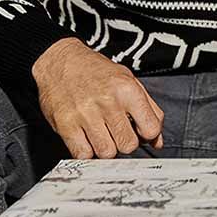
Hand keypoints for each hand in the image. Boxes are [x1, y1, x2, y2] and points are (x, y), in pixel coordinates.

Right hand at [31, 37, 163, 158]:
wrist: (60, 61)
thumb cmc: (94, 70)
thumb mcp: (128, 79)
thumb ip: (148, 109)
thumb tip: (157, 140)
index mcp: (127, 89)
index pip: (151, 129)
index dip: (147, 134)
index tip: (140, 131)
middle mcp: (108, 101)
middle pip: (129, 145)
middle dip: (125, 142)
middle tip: (117, 130)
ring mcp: (86, 114)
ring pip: (107, 154)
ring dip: (105, 147)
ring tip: (100, 132)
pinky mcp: (66, 126)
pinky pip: (83, 155)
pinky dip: (86, 151)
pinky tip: (86, 137)